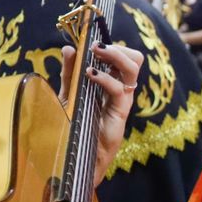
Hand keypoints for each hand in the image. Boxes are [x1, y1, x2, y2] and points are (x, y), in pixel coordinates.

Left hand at [61, 42, 143, 180]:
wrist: (74, 160)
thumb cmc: (72, 129)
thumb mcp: (67, 96)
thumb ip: (69, 73)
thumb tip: (70, 48)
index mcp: (110, 84)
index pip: (122, 58)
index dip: (112, 46)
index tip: (92, 40)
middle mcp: (120, 90)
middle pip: (134, 59)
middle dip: (118, 47)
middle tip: (97, 47)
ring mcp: (122, 101)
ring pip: (133, 68)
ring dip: (116, 55)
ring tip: (96, 52)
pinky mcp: (120, 114)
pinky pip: (120, 89)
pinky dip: (106, 78)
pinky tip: (90, 75)